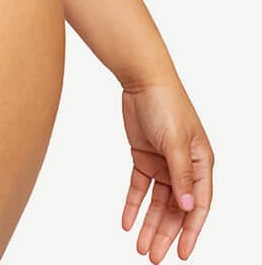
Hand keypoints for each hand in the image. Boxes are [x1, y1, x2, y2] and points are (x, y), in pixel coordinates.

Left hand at [120, 79, 213, 260]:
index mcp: (200, 164)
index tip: (183, 254)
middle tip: (153, 257)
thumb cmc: (167, 104)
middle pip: (176, 208)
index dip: (191, 231)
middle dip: (166, 234)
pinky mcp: (144, 158)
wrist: (142, 80)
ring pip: (158, 202)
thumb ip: (181, 175)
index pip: (198, 205)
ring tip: (139, 247)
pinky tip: (126, 221)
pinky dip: (133, 205)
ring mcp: (164, 163)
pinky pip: (140, 188)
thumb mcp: (175, 141)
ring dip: (149, 224)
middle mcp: (184, 167)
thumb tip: (188, 207)